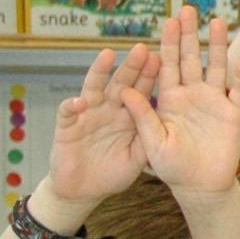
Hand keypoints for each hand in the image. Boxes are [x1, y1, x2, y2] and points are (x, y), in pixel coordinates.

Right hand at [49, 42, 159, 204]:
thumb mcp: (139, 156)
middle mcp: (109, 109)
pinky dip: (71, 106)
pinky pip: (68, 113)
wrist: (85, 190)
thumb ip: (150, 137)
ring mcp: (87, 115)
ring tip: (108, 55)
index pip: (142, 90)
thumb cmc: (115, 171)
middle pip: (121, 83)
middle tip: (142, 48)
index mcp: (129, 115)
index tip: (163, 57)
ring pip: (93, 89)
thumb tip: (172, 120)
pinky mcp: (67, 127)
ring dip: (100, 72)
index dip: (150, 75)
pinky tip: (80, 101)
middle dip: (131, 66)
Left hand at [118, 13, 239, 198]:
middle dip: (189, 34)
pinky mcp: (232, 115)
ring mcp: (214, 102)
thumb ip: (141, 116)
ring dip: (218, 46)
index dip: (168, 43)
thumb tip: (123, 90)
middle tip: (188, 10)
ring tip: (218, 22)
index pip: (168, 64)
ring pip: (216, 67)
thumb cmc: (172, 168)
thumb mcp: (151, 142)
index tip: (167, 21)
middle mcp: (192, 95)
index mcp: (169, 99)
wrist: (200, 186)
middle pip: (191, 58)